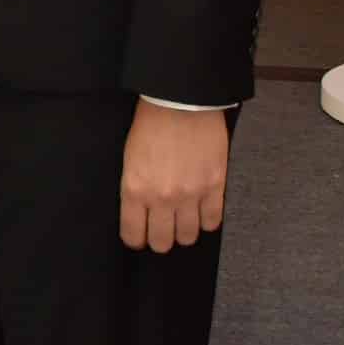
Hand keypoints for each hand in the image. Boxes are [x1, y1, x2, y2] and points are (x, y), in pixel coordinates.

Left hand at [119, 100, 228, 252]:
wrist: (180, 102)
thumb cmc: (151, 125)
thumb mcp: (130, 159)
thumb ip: (135, 189)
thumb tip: (140, 212)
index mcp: (135, 190)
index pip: (133, 234)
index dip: (136, 239)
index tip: (140, 236)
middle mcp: (162, 198)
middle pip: (162, 242)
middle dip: (161, 240)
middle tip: (163, 229)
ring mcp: (190, 194)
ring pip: (188, 236)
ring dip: (185, 231)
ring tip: (183, 220)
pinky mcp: (214, 186)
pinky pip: (212, 221)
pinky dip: (207, 221)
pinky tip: (202, 211)